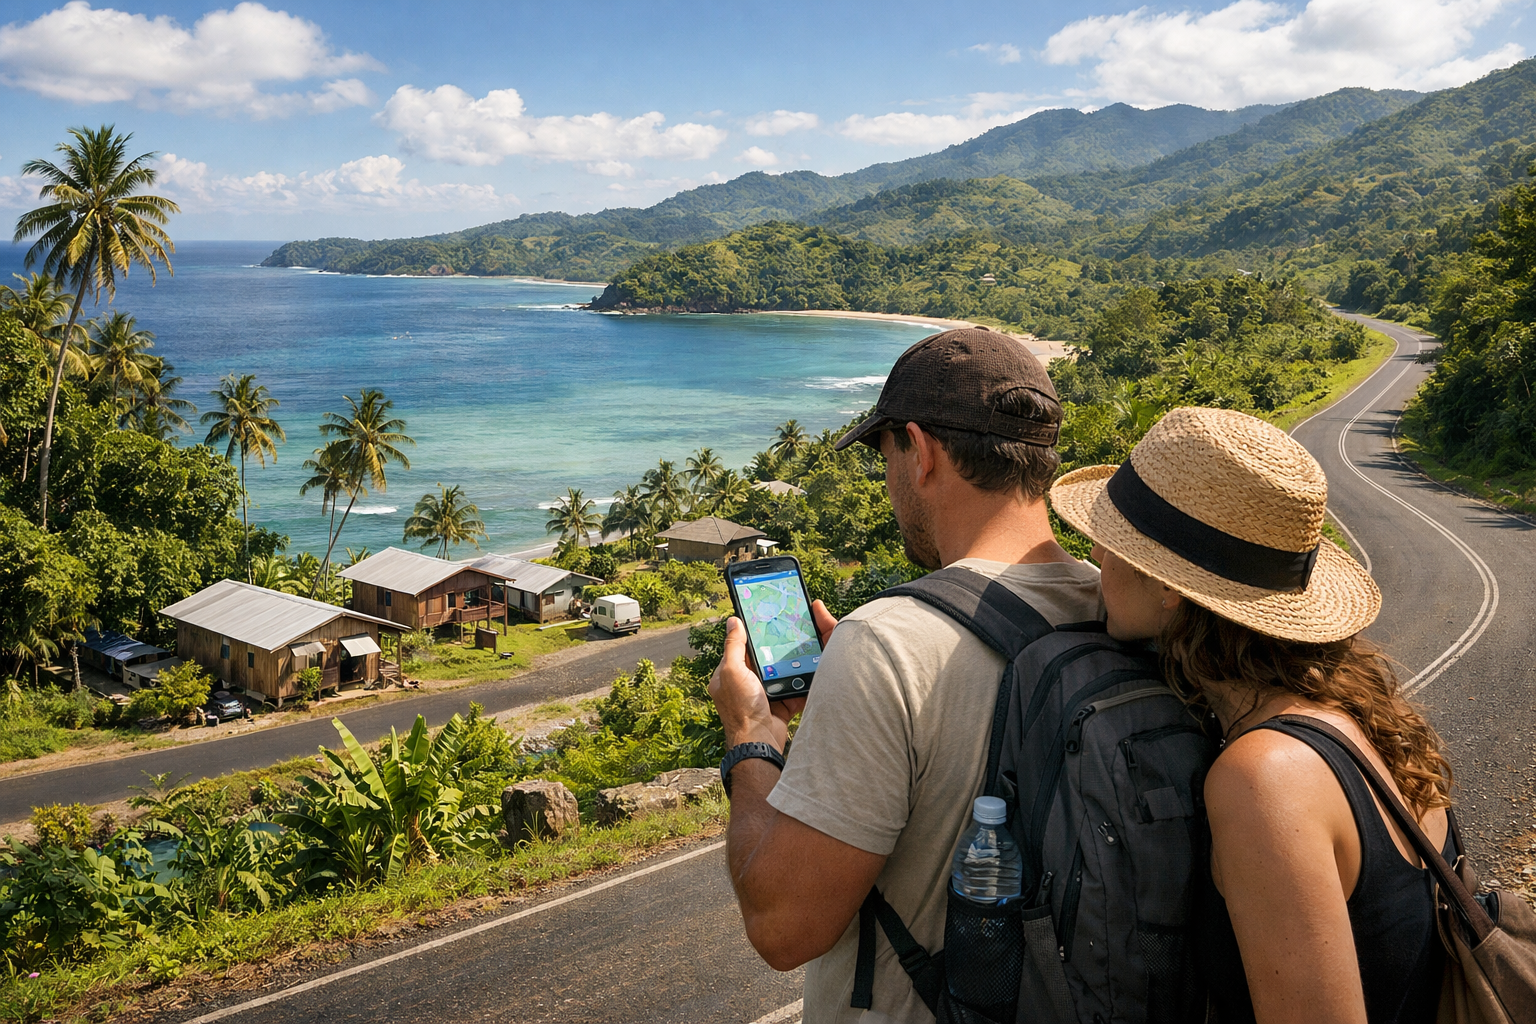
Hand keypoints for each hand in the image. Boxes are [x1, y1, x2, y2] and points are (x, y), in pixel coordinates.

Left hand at [708, 600, 838, 749]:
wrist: (760, 742)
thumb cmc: (742, 708)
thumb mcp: (732, 671)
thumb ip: (733, 646)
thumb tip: (733, 621)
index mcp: (729, 675)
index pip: (741, 648)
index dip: (752, 635)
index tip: (767, 622)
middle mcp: (745, 685)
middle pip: (764, 660)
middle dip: (776, 649)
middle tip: (791, 632)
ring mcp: (763, 696)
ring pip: (780, 673)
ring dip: (790, 665)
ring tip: (804, 647)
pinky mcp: (780, 706)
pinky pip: (793, 689)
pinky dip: (801, 683)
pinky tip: (811, 669)